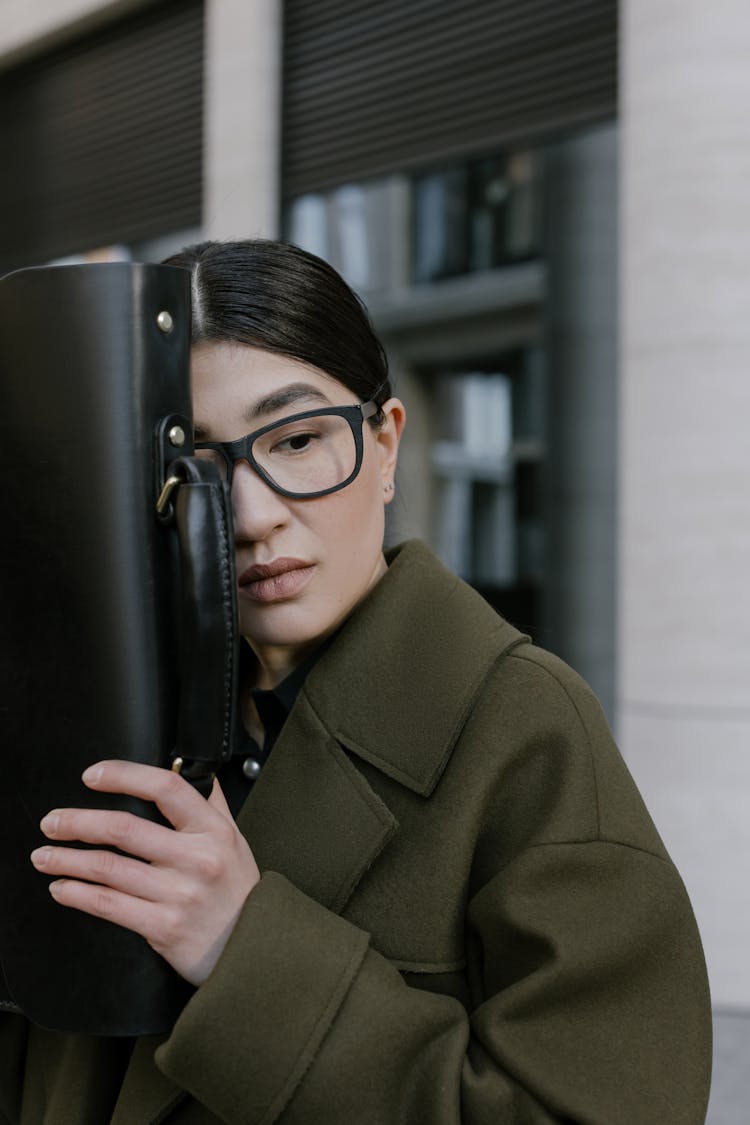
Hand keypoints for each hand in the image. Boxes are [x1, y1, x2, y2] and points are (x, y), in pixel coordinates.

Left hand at [30, 760, 259, 985]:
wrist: (254, 947)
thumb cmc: (238, 891)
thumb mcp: (234, 839)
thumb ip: (209, 803)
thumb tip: (183, 768)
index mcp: (213, 830)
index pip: (165, 788)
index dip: (123, 776)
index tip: (93, 775)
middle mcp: (196, 859)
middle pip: (124, 828)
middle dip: (78, 823)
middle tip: (52, 822)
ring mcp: (179, 894)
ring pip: (108, 868)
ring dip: (67, 860)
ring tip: (45, 855)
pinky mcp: (163, 928)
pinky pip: (108, 905)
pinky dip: (77, 894)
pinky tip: (63, 888)